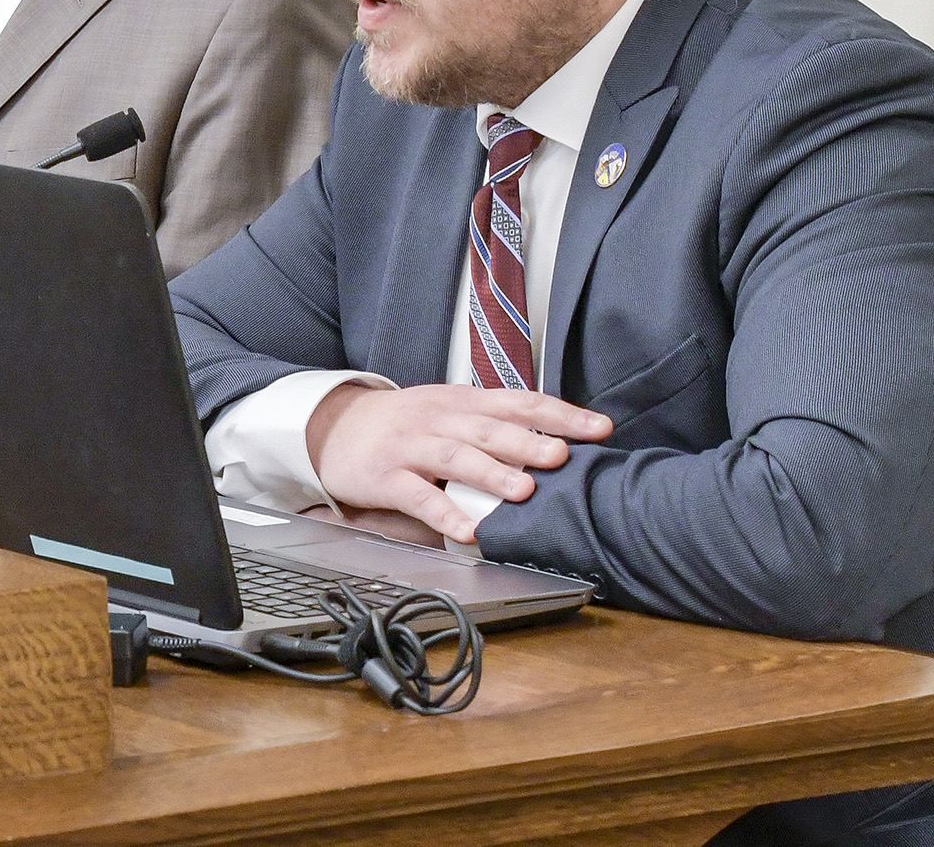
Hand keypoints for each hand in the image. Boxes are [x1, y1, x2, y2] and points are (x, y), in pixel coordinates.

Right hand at [306, 382, 610, 543]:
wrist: (333, 427)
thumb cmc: (403, 425)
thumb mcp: (447, 412)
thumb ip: (493, 425)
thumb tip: (556, 443)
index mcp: (461, 402)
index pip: (519, 403)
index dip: (560, 415)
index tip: (600, 429)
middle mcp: (439, 419)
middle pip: (488, 428)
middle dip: (527, 442)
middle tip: (562, 456)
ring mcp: (411, 447)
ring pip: (455, 457)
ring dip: (491, 474)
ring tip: (523, 491)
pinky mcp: (386, 476)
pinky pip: (418, 496)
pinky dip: (444, 512)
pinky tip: (468, 530)